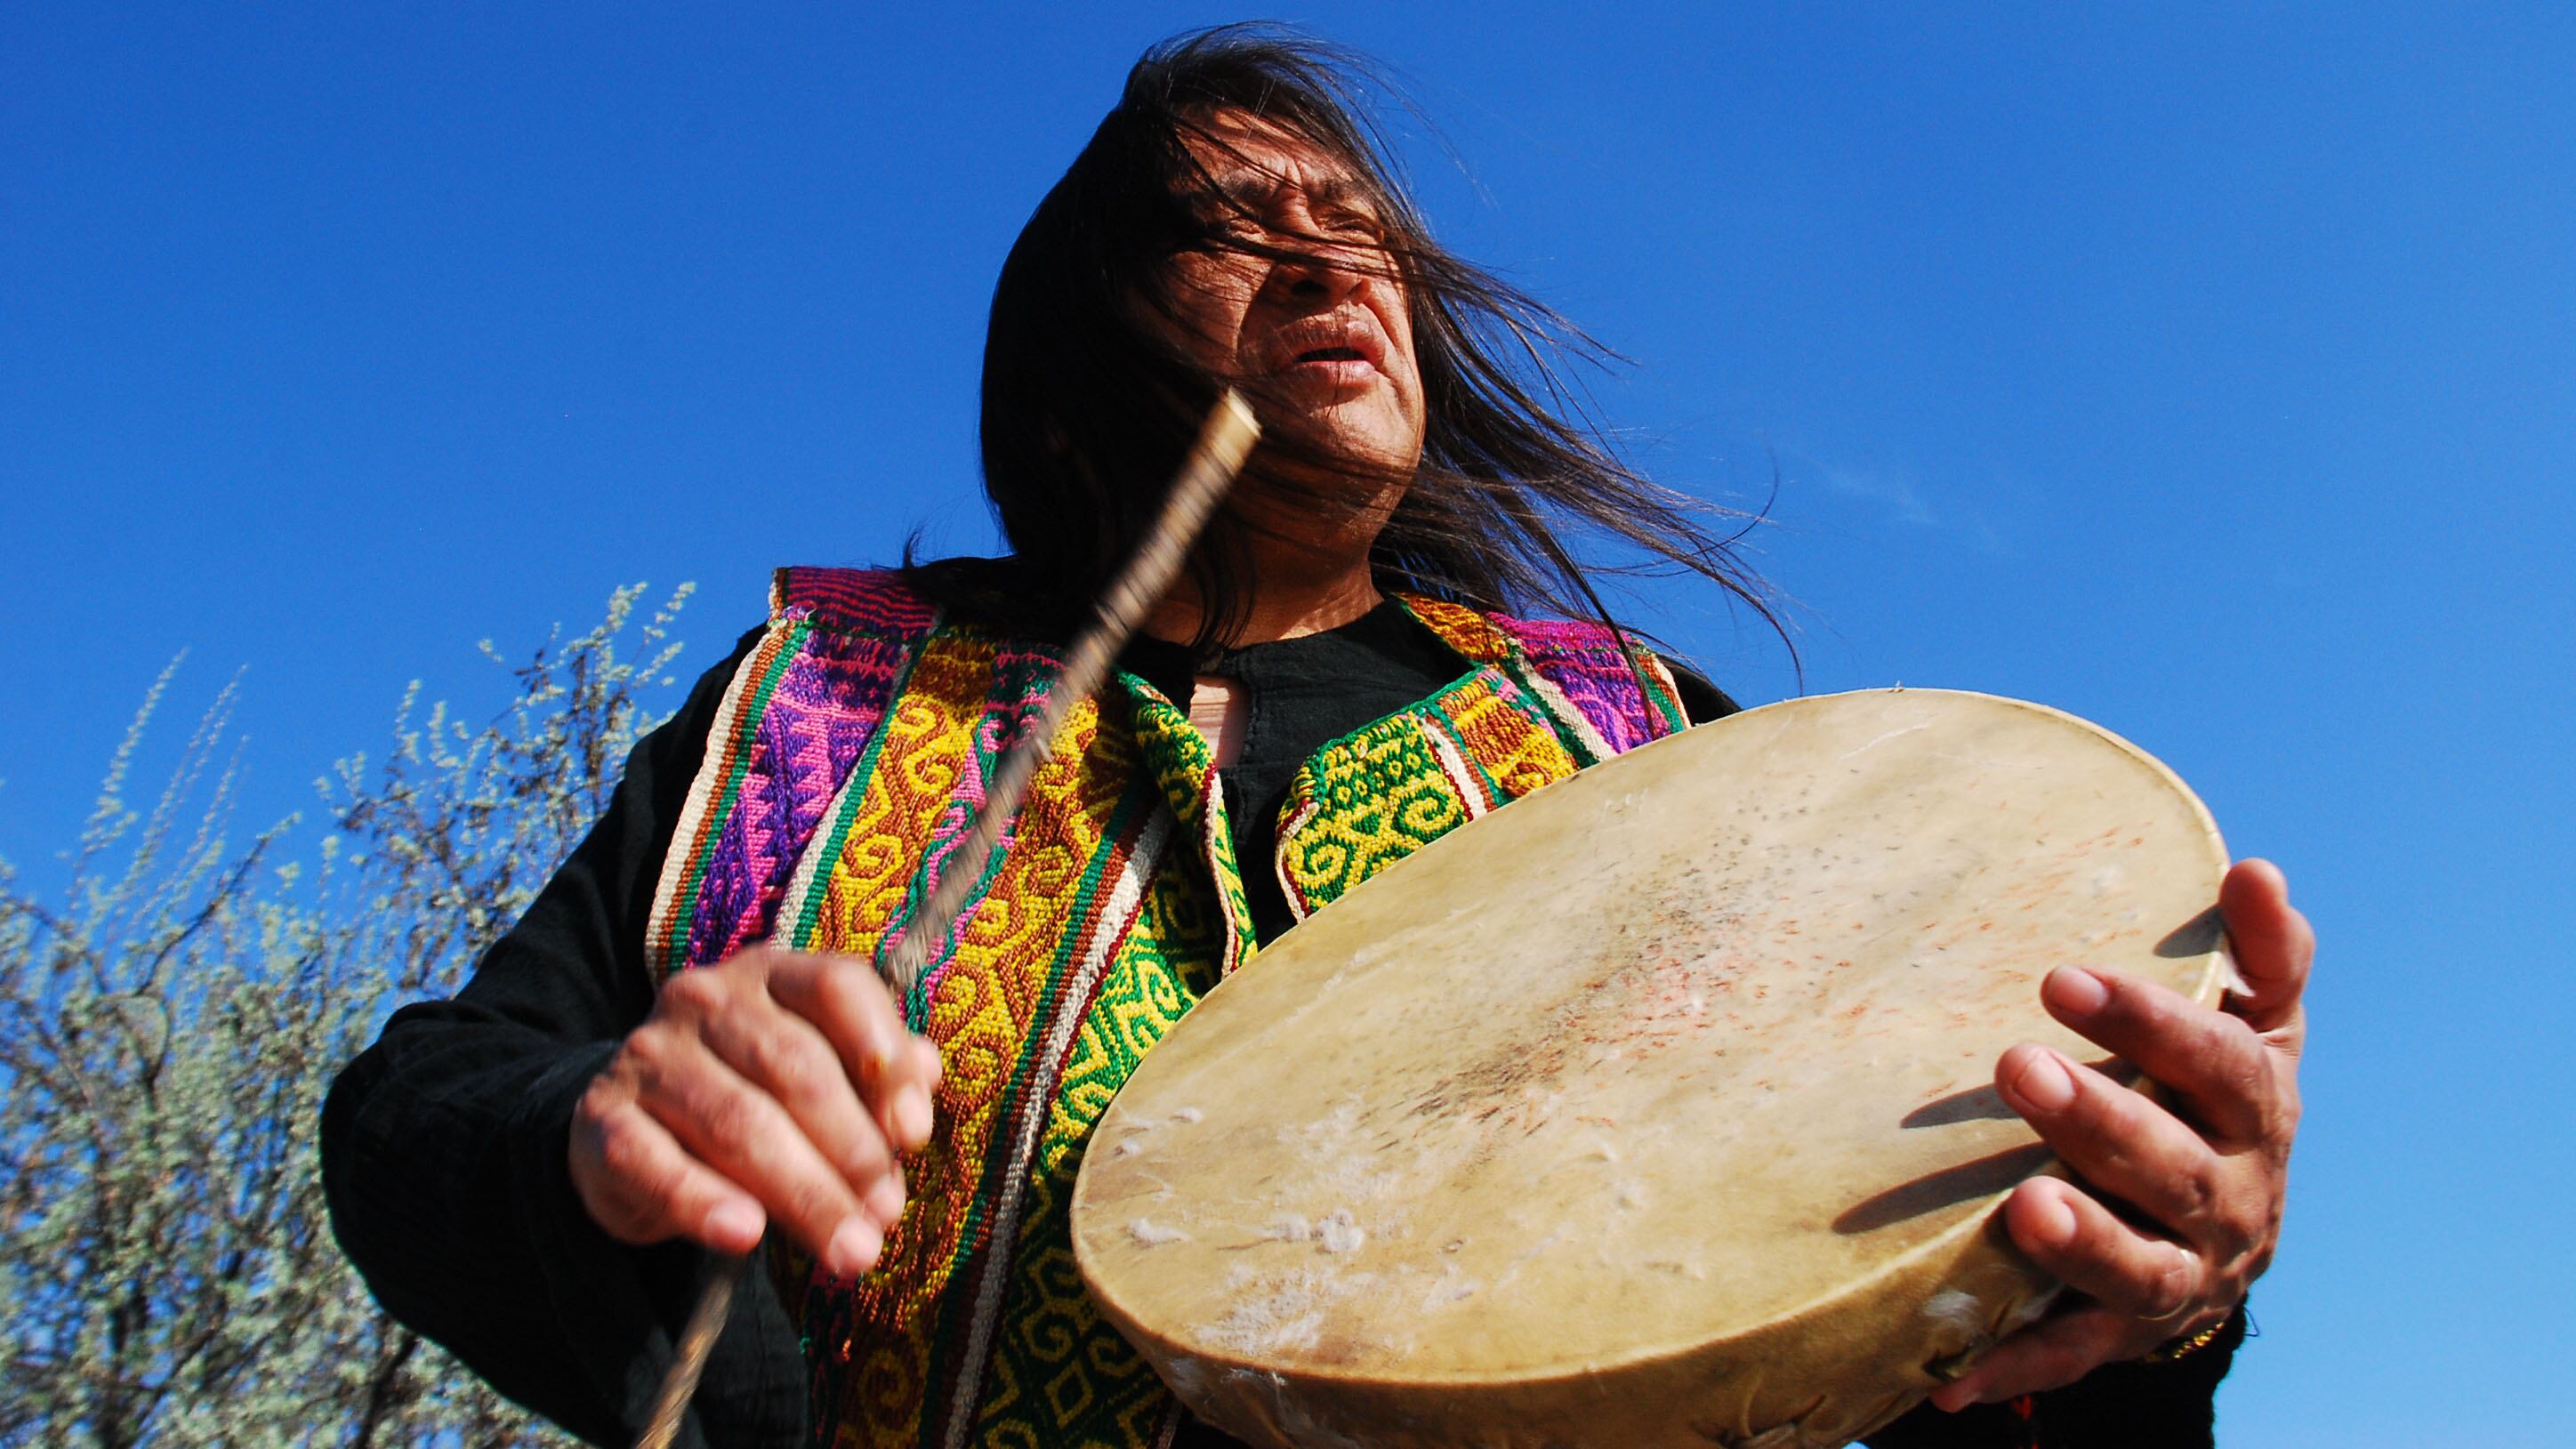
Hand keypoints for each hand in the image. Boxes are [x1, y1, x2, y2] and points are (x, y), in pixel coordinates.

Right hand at [569, 946, 943, 1279]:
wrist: (631, 1129)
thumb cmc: (753, 1097)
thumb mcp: (818, 1075)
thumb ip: (875, 1072)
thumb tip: (927, 1074)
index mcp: (772, 974)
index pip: (837, 986)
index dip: (883, 1057)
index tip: (914, 1133)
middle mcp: (706, 998)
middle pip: (795, 1067)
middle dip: (852, 1150)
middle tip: (884, 1216)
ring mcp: (648, 1055)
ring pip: (739, 1121)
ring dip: (803, 1193)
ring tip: (849, 1250)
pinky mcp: (602, 1120)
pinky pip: (656, 1164)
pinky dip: (704, 1203)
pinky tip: (745, 1236)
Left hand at [1932, 858, 2310, 1409]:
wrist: (2227, 1233)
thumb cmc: (2217, 1097)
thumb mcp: (2255, 1028)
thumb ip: (2261, 956)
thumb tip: (2256, 872)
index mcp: (2258, 1112)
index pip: (2220, 1063)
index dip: (2149, 1023)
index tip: (2057, 979)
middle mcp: (2234, 1200)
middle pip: (2174, 1166)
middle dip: (2101, 1120)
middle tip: (2016, 1066)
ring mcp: (2185, 1275)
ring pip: (2141, 1268)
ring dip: (2082, 1241)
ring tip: (2021, 1207)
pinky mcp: (2127, 1334)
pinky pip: (2071, 1353)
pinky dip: (2015, 1364)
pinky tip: (1948, 1378)